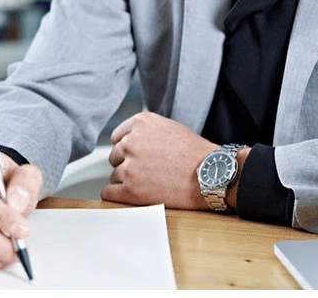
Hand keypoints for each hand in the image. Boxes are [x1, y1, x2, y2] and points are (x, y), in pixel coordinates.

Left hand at [102, 112, 219, 208]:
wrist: (209, 174)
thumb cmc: (193, 152)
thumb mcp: (169, 127)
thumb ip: (146, 131)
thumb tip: (128, 140)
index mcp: (141, 123)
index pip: (117, 136)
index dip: (128, 147)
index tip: (137, 155)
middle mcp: (131, 142)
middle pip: (115, 155)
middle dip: (127, 162)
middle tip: (146, 170)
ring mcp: (129, 167)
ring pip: (114, 175)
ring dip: (127, 180)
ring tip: (148, 182)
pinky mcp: (130, 190)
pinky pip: (109, 193)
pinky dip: (117, 195)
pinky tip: (130, 194)